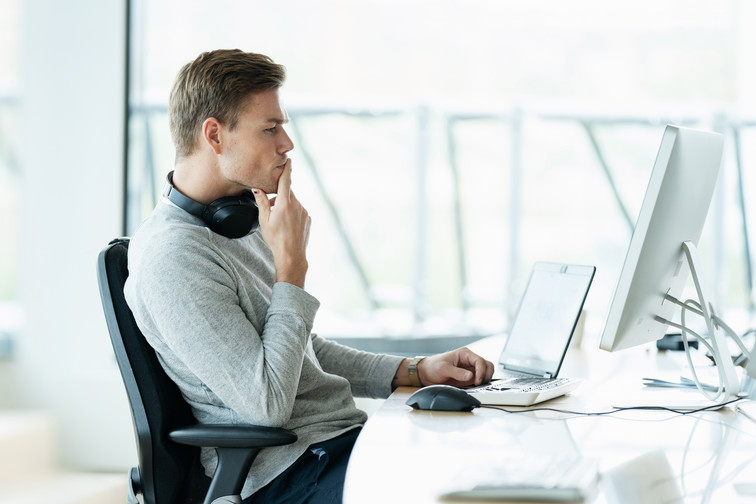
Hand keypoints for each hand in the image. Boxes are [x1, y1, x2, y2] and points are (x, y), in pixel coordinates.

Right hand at [252, 160, 310, 287]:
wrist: (291, 255)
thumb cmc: (275, 239)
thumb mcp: (264, 220)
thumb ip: (262, 202)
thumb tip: (257, 189)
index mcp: (284, 204)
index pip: (286, 181)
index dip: (287, 170)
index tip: (289, 160)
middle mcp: (297, 205)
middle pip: (287, 193)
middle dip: (279, 196)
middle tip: (271, 208)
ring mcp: (304, 212)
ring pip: (293, 202)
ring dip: (286, 206)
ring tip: (279, 221)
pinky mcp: (308, 219)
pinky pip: (299, 211)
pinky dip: (292, 213)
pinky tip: (287, 226)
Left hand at [418, 347, 493, 386]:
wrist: (426, 373)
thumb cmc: (433, 366)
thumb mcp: (443, 369)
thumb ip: (457, 372)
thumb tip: (470, 376)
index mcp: (464, 354)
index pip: (480, 360)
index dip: (481, 371)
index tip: (477, 381)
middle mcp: (469, 360)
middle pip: (487, 365)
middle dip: (486, 375)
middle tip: (479, 384)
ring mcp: (470, 369)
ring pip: (486, 372)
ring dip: (485, 379)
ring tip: (477, 386)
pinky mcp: (469, 377)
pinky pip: (480, 379)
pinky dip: (481, 383)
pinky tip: (475, 387)